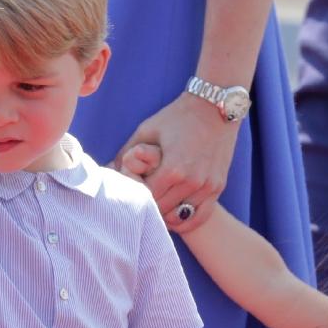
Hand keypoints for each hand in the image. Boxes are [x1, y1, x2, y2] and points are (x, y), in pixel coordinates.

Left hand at [116, 93, 237, 233]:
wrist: (215, 106)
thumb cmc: (177, 116)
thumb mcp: (147, 129)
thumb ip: (126, 153)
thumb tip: (110, 172)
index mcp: (172, 169)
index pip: (146, 198)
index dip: (136, 196)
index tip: (133, 189)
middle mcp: (191, 182)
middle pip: (161, 210)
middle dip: (149, 206)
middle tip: (142, 199)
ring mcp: (207, 186)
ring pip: (179, 217)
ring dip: (165, 215)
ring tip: (157, 207)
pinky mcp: (218, 187)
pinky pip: (200, 217)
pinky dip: (185, 221)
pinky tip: (175, 215)